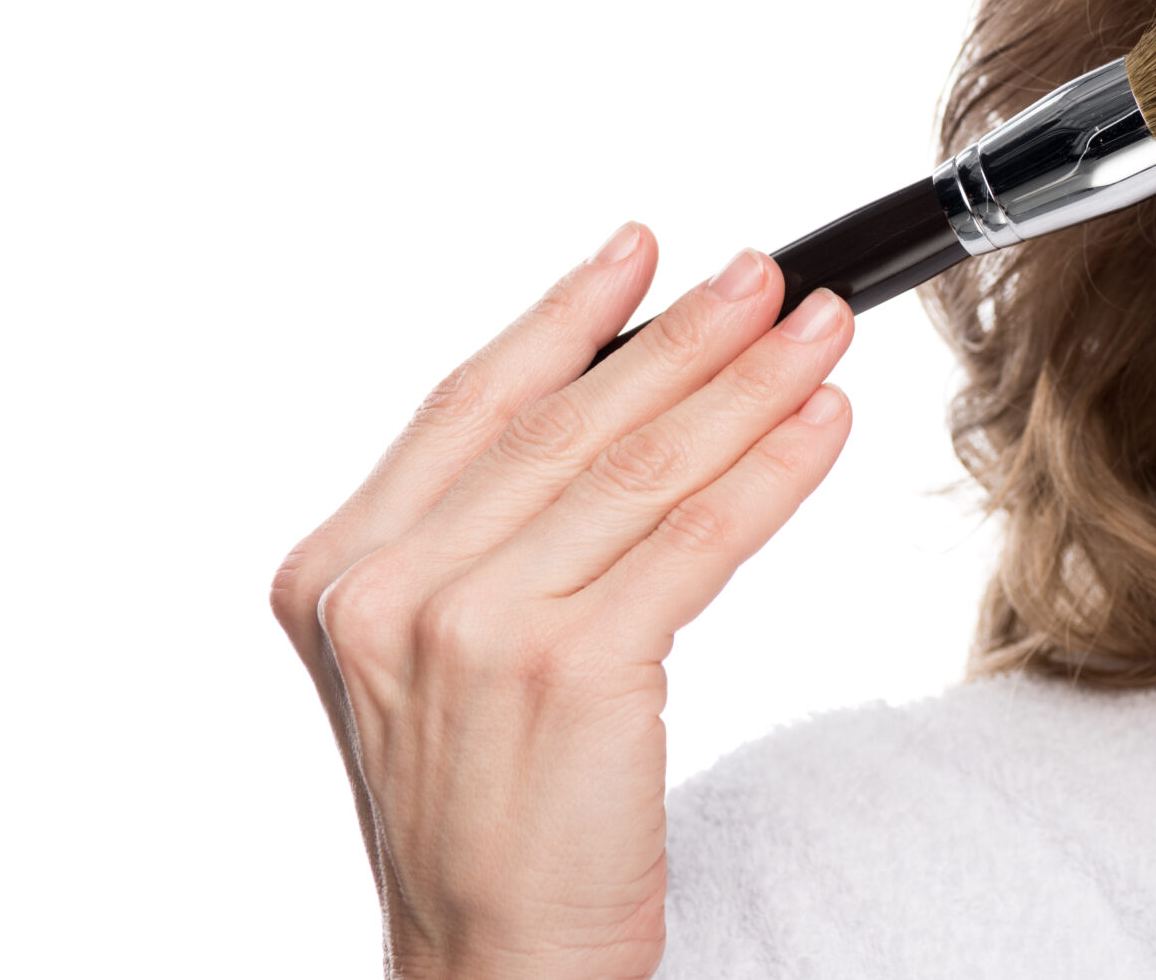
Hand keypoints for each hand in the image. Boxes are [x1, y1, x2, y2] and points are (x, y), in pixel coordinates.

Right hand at [270, 227, 853, 978]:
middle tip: (771, 279)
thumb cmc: (483, 815)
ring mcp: (469, 629)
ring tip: (819, 335)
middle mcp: (385, 590)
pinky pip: (694, 541)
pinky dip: (770, 474)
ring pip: (637, 470)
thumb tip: (619, 396)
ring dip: (745, 387)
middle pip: (564, 423)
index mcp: (334, 572)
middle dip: (684, 337)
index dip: (562, 316)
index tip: (640, 248)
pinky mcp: (568, 672)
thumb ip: (483, 535)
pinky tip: (821, 430)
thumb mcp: (435, 661)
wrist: (490, 971)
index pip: (468, 405)